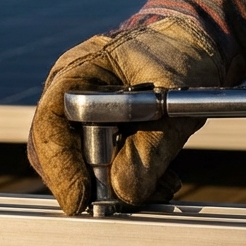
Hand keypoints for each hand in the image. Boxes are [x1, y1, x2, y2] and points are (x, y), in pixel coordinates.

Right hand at [29, 0, 245, 213]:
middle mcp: (68, 94)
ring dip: (112, 184)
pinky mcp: (100, 131)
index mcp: (75, 72)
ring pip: (77, 163)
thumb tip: (124, 191)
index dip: (61, 167)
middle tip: (123, 202)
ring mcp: (80, 114)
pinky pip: (99, 163)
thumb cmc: (182, 56)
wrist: (196, 44)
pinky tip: (159, 179)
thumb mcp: (176, 103)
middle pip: (54, 151)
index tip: (80, 199)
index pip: (49, 126)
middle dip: (88, 181)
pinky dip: (126, 178)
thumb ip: (150, 148)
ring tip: (158, 185)